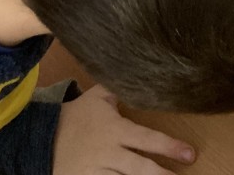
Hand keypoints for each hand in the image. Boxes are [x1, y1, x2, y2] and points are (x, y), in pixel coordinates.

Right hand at [53, 86, 194, 174]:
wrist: (44, 138)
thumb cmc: (77, 116)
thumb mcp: (99, 96)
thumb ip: (121, 88)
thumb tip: (143, 70)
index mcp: (116, 130)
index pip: (148, 139)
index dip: (170, 147)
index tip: (190, 154)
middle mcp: (111, 154)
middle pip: (141, 169)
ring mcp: (99, 172)